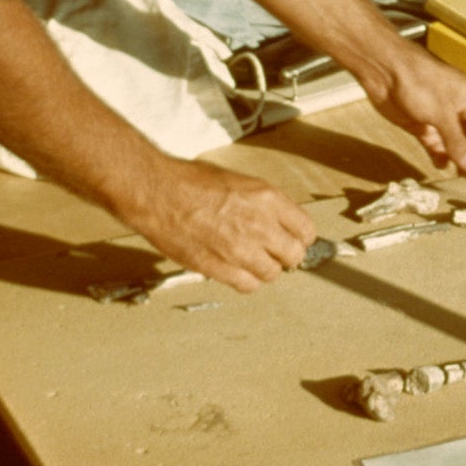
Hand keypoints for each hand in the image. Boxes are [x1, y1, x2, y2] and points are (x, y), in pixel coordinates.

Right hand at [127, 160, 316, 292]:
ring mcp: (240, 249)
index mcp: (267, 198)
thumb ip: (264, 204)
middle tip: (275, 253)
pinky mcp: (219, 268)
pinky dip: (246, 281)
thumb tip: (279, 223)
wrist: (159, 193)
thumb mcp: (241, 181)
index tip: (294, 239)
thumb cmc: (193, 182)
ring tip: (252, 260)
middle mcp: (260, 225)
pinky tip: (237, 270)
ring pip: (272, 274)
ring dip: (265, 269)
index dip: (300, 237)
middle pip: (294, 255)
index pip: (305, 230)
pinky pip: (247, 285)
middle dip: (286, 255)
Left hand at [365, 41, 465, 180]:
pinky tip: (440, 165)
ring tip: (457, 176)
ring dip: (456, 159)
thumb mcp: (442, 114)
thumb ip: (458, 142)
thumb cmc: (418, 81)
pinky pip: (434, 143)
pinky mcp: (420, 123)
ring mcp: (438, 117)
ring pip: (453, 144)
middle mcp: (457, 110)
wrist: (384, 69)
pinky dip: (438, 154)